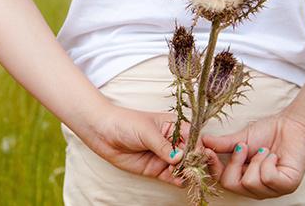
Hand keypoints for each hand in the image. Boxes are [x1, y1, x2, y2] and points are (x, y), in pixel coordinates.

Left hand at [76, 103, 195, 187]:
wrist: (103, 133)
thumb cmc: (126, 123)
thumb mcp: (147, 131)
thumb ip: (164, 146)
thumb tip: (182, 158)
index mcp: (174, 125)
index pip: (193, 136)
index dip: (199, 145)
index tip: (201, 155)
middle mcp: (173, 141)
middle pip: (192, 153)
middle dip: (196, 161)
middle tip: (196, 168)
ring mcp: (165, 156)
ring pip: (184, 167)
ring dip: (188, 172)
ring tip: (187, 175)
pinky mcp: (157, 169)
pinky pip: (173, 176)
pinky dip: (179, 179)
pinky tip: (179, 180)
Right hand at [201, 112, 304, 199]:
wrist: (291, 125)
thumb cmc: (267, 132)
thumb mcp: (239, 138)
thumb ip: (221, 144)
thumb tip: (201, 140)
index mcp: (243, 177)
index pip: (221, 180)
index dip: (212, 167)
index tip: (207, 150)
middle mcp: (256, 188)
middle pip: (231, 185)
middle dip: (235, 162)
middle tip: (243, 146)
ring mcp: (272, 189)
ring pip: (250, 183)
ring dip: (255, 160)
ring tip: (264, 151)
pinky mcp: (287, 185)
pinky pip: (267, 178)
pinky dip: (268, 162)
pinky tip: (274, 156)